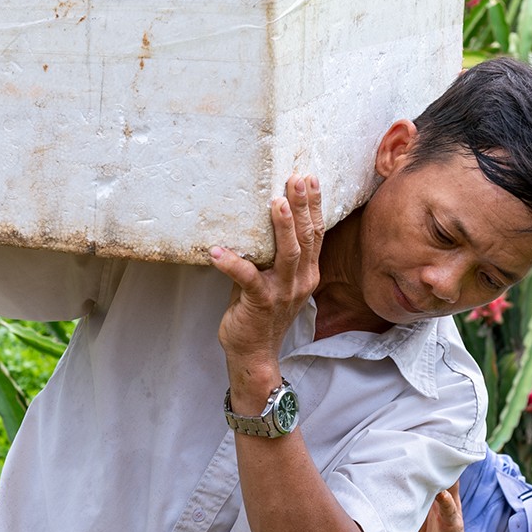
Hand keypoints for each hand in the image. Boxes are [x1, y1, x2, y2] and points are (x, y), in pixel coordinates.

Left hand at [210, 175, 322, 409]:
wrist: (255, 353)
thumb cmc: (260, 313)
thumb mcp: (273, 280)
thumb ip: (271, 255)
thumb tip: (254, 221)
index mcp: (307, 273)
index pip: (316, 233)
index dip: (314, 206)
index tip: (310, 178)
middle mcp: (300, 281)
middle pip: (306, 237)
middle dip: (303, 206)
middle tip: (297, 178)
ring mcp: (282, 292)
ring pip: (287, 254)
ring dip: (282, 227)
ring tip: (276, 203)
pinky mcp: (260, 303)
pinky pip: (247, 279)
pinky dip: (231, 264)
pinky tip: (216, 252)